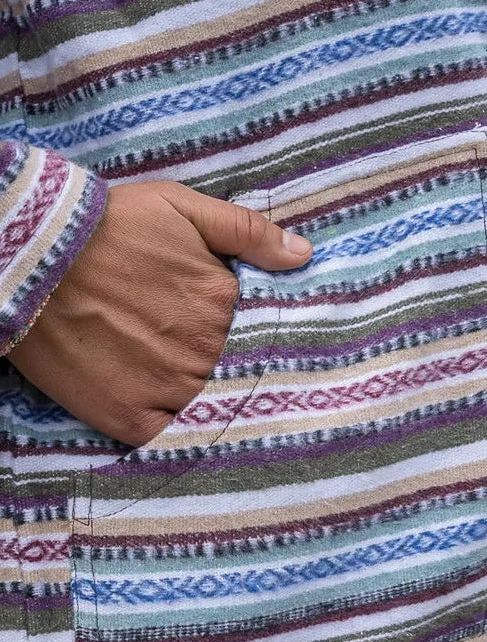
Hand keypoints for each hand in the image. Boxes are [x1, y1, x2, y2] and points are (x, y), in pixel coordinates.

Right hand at [7, 181, 311, 446]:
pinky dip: (164, 423)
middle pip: (225, 364)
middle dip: (209, 354)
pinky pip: (166, 433)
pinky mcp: (129, 416)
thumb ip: (246, 232)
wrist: (28, 257)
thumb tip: (303, 255)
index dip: (230, 324)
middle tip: (172, 338)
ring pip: (201, 399)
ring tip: (155, 364)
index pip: (250, 326)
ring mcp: (167, 386)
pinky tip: (148, 399)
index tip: (207, 318)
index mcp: (221, 300)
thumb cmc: (106, 227)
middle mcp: (203, 348)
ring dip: (189, 389)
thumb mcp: (180, 209)